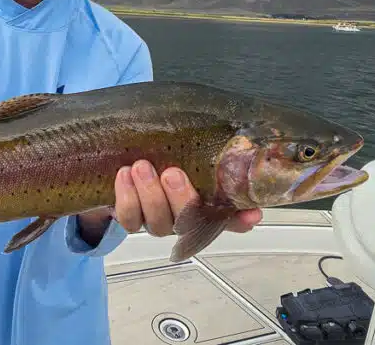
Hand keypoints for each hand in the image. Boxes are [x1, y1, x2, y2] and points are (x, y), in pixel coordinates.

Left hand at [112, 160, 262, 236]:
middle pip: (189, 222)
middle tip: (172, 173)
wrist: (123, 163)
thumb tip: (239, 155)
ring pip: (158, 223)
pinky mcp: (131, 220)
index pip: (229, 218)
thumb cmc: (160, 156)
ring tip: (141, 167)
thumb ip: (208, 157)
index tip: (251, 214)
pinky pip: (129, 219)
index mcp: (202, 203)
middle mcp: (183, 218)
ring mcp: (158, 220)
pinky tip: (124, 175)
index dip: (240, 220)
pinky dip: (126, 197)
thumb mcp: (184, 152)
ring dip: (150, 194)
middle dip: (181, 198)